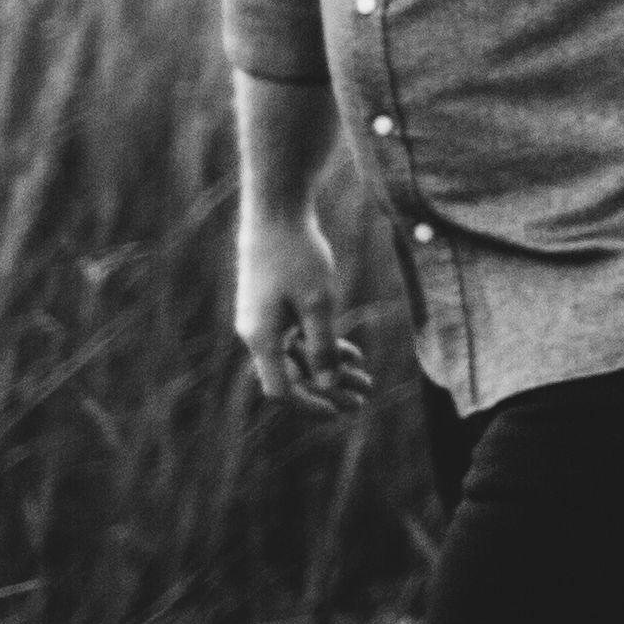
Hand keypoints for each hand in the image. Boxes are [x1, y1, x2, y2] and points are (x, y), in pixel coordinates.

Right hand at [234, 201, 373, 417]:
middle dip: (329, 389)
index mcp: (261, 339)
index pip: (282, 390)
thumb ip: (323, 347)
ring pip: (299, 356)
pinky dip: (323, 346)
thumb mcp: (319, 303)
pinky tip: (353, 355)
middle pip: (293, 376)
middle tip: (363, 400)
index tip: (339, 410)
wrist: (276, 213)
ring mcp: (264, 320)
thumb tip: (327, 385)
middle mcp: (256, 334)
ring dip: (331, 369)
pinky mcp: (273, 307)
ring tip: (367, 379)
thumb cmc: (297, 255)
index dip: (310, 404)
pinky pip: (297, 337)